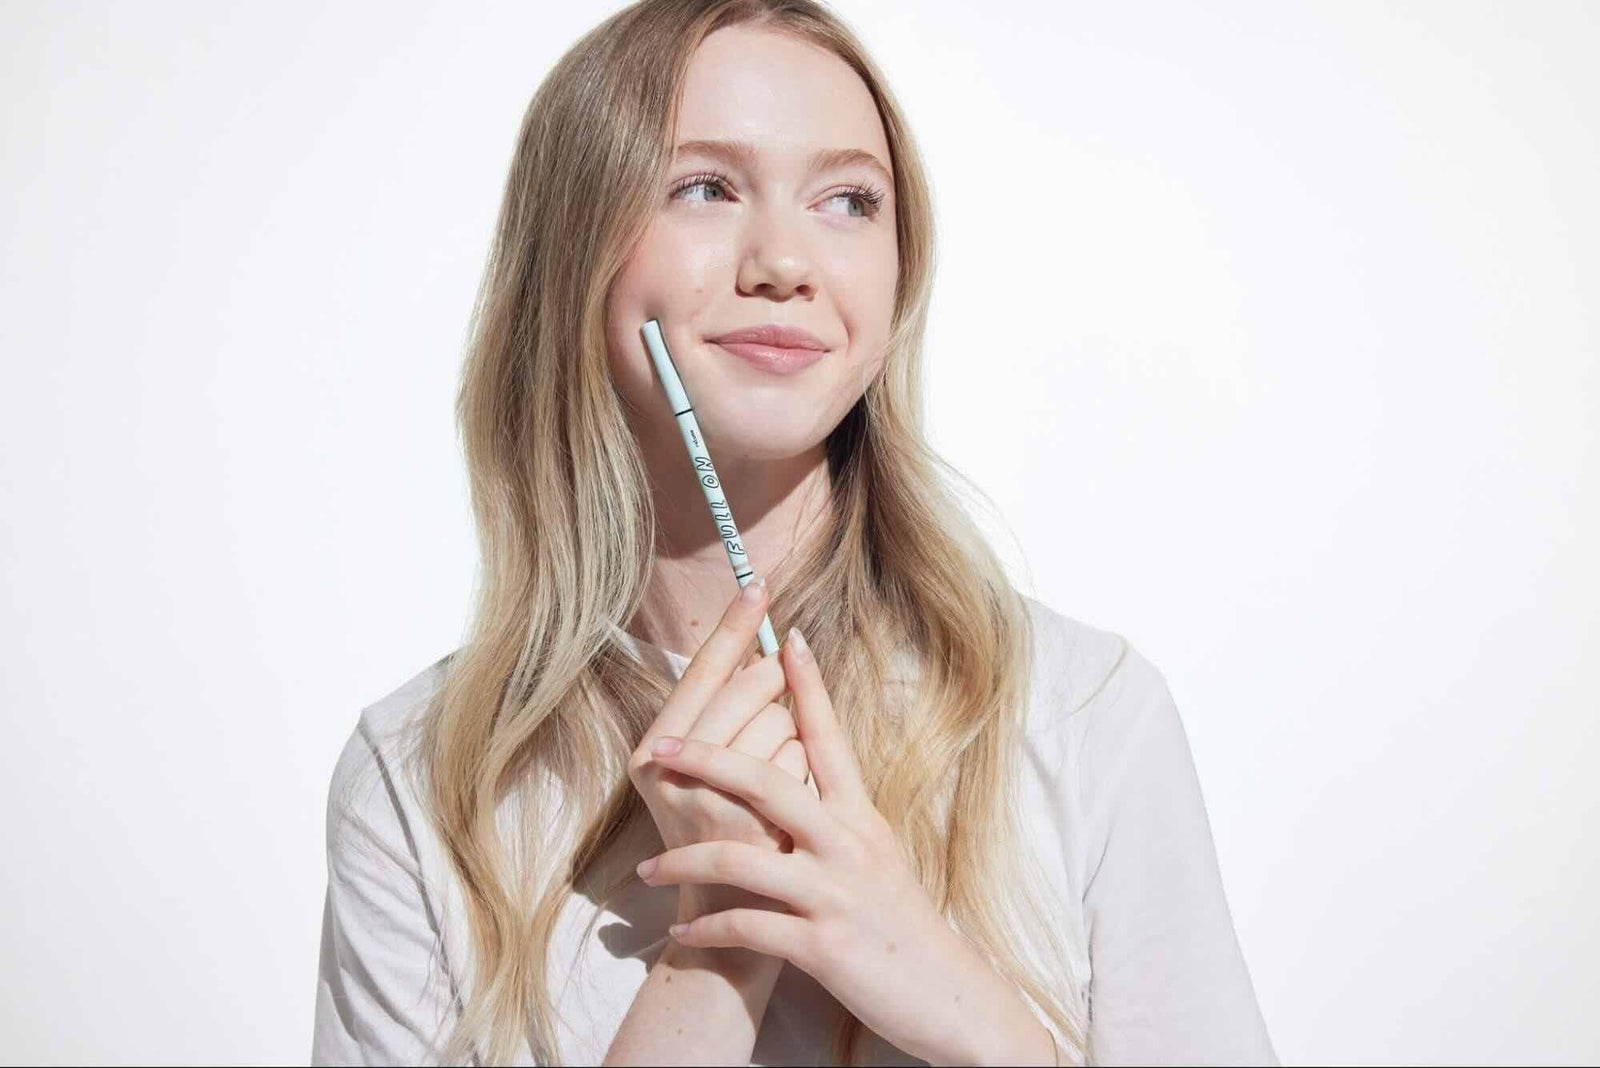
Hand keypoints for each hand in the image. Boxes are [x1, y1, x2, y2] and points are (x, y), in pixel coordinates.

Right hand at [626, 579, 811, 918]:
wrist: (735, 937)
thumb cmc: (739, 848)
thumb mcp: (720, 783)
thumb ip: (735, 725)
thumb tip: (775, 655)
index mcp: (654, 750)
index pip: (703, 670)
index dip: (733, 625)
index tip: (759, 581)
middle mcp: (665, 766)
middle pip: (750, 686)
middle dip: (777, 705)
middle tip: (768, 758)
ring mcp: (698, 792)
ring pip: (780, 721)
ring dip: (794, 755)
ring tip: (774, 807)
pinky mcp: (734, 818)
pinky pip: (794, 760)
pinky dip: (806, 783)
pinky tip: (788, 822)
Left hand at [634, 626, 1043, 1065]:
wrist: (949, 997)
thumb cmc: (902, 923)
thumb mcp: (877, 855)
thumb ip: (837, 816)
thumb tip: (798, 773)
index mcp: (860, 815)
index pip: (828, 738)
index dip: (808, 687)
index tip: (784, 639)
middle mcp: (849, 843)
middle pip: (770, 781)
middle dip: (707, 760)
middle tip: (658, 749)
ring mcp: (836, 893)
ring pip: (742, 858)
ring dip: (684, 863)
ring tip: (648, 870)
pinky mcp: (824, 945)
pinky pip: (749, 928)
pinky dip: (708, 931)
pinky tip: (682, 935)